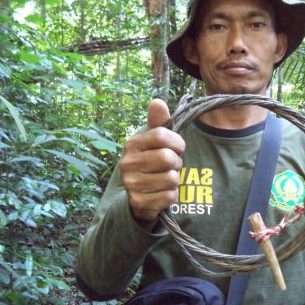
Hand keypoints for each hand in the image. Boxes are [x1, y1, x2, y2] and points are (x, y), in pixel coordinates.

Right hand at [119, 99, 184, 225]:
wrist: (140, 197)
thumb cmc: (152, 164)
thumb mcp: (154, 142)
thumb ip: (158, 122)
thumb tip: (157, 102)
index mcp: (131, 145)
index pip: (162, 135)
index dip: (177, 142)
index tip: (178, 148)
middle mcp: (127, 164)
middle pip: (168, 158)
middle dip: (177, 163)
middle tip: (171, 167)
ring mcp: (131, 185)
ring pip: (171, 178)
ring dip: (174, 180)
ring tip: (165, 180)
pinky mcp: (139, 203)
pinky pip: (170, 196)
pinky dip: (172, 195)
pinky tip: (162, 193)